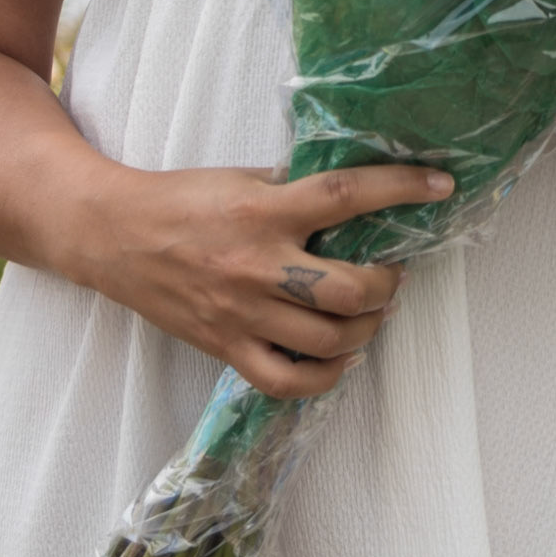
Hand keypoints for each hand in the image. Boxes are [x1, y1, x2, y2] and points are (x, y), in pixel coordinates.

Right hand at [75, 159, 452, 399]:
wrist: (115, 236)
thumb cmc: (181, 198)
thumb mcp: (240, 176)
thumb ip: (290, 188)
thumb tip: (346, 194)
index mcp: (265, 209)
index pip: (346, 195)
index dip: (400, 189)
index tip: (440, 185)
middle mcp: (259, 265)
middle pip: (349, 289)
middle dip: (388, 283)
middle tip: (393, 271)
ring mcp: (243, 313)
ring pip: (329, 339)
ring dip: (367, 326)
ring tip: (373, 310)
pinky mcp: (227, 347)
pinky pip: (289, 380)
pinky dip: (327, 374)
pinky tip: (341, 355)